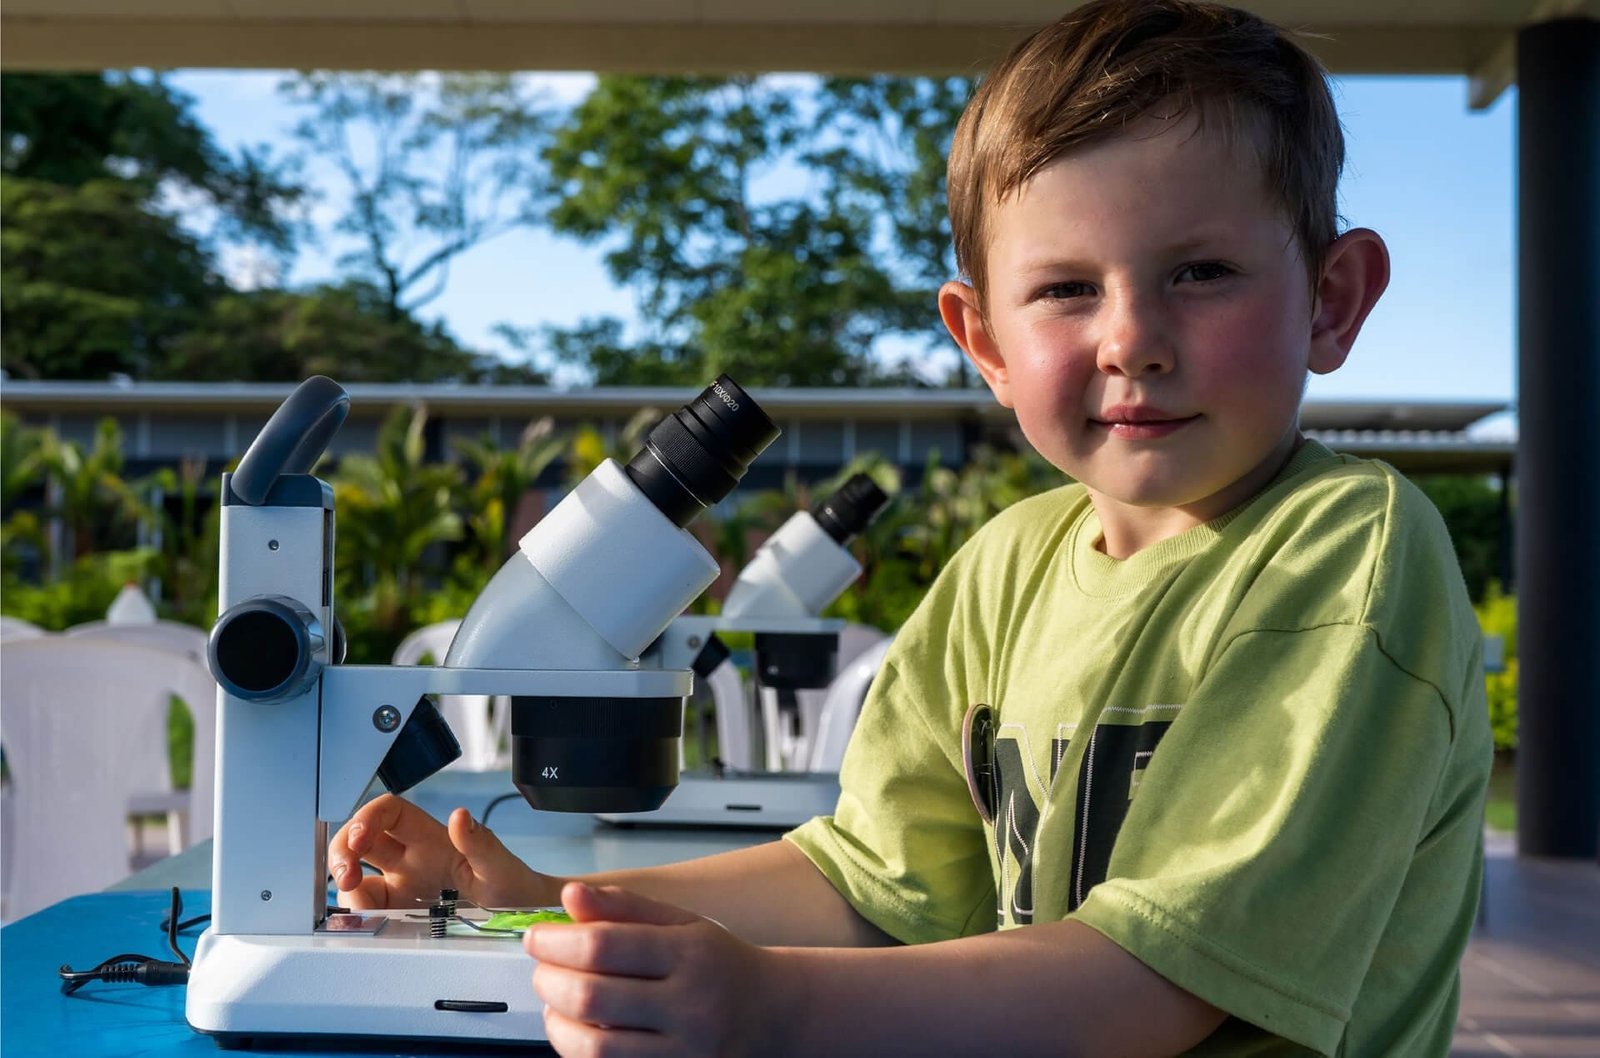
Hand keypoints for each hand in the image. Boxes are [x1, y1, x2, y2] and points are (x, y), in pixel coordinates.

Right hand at [327, 793, 555, 909]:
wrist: (525, 919)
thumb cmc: (515, 886)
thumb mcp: (501, 866)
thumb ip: (482, 844)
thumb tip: (459, 817)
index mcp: (431, 839)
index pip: (388, 812)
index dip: (367, 818)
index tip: (359, 838)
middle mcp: (412, 859)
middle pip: (361, 842)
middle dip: (342, 852)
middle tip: (345, 876)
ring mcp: (404, 887)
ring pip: (358, 878)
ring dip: (346, 887)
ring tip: (358, 907)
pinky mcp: (402, 915)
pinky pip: (369, 910)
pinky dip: (358, 915)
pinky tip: (365, 922)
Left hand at [527, 882, 783, 1056]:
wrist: (769, 1013)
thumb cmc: (716, 963)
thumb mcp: (680, 922)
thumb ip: (624, 907)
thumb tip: (570, 895)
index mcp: (691, 954)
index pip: (605, 946)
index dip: (556, 941)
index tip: (536, 936)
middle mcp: (690, 1006)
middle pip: (592, 996)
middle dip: (548, 979)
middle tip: (542, 967)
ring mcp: (683, 1052)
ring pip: (593, 1046)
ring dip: (556, 1021)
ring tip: (554, 1000)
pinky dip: (577, 1050)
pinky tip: (577, 1028)